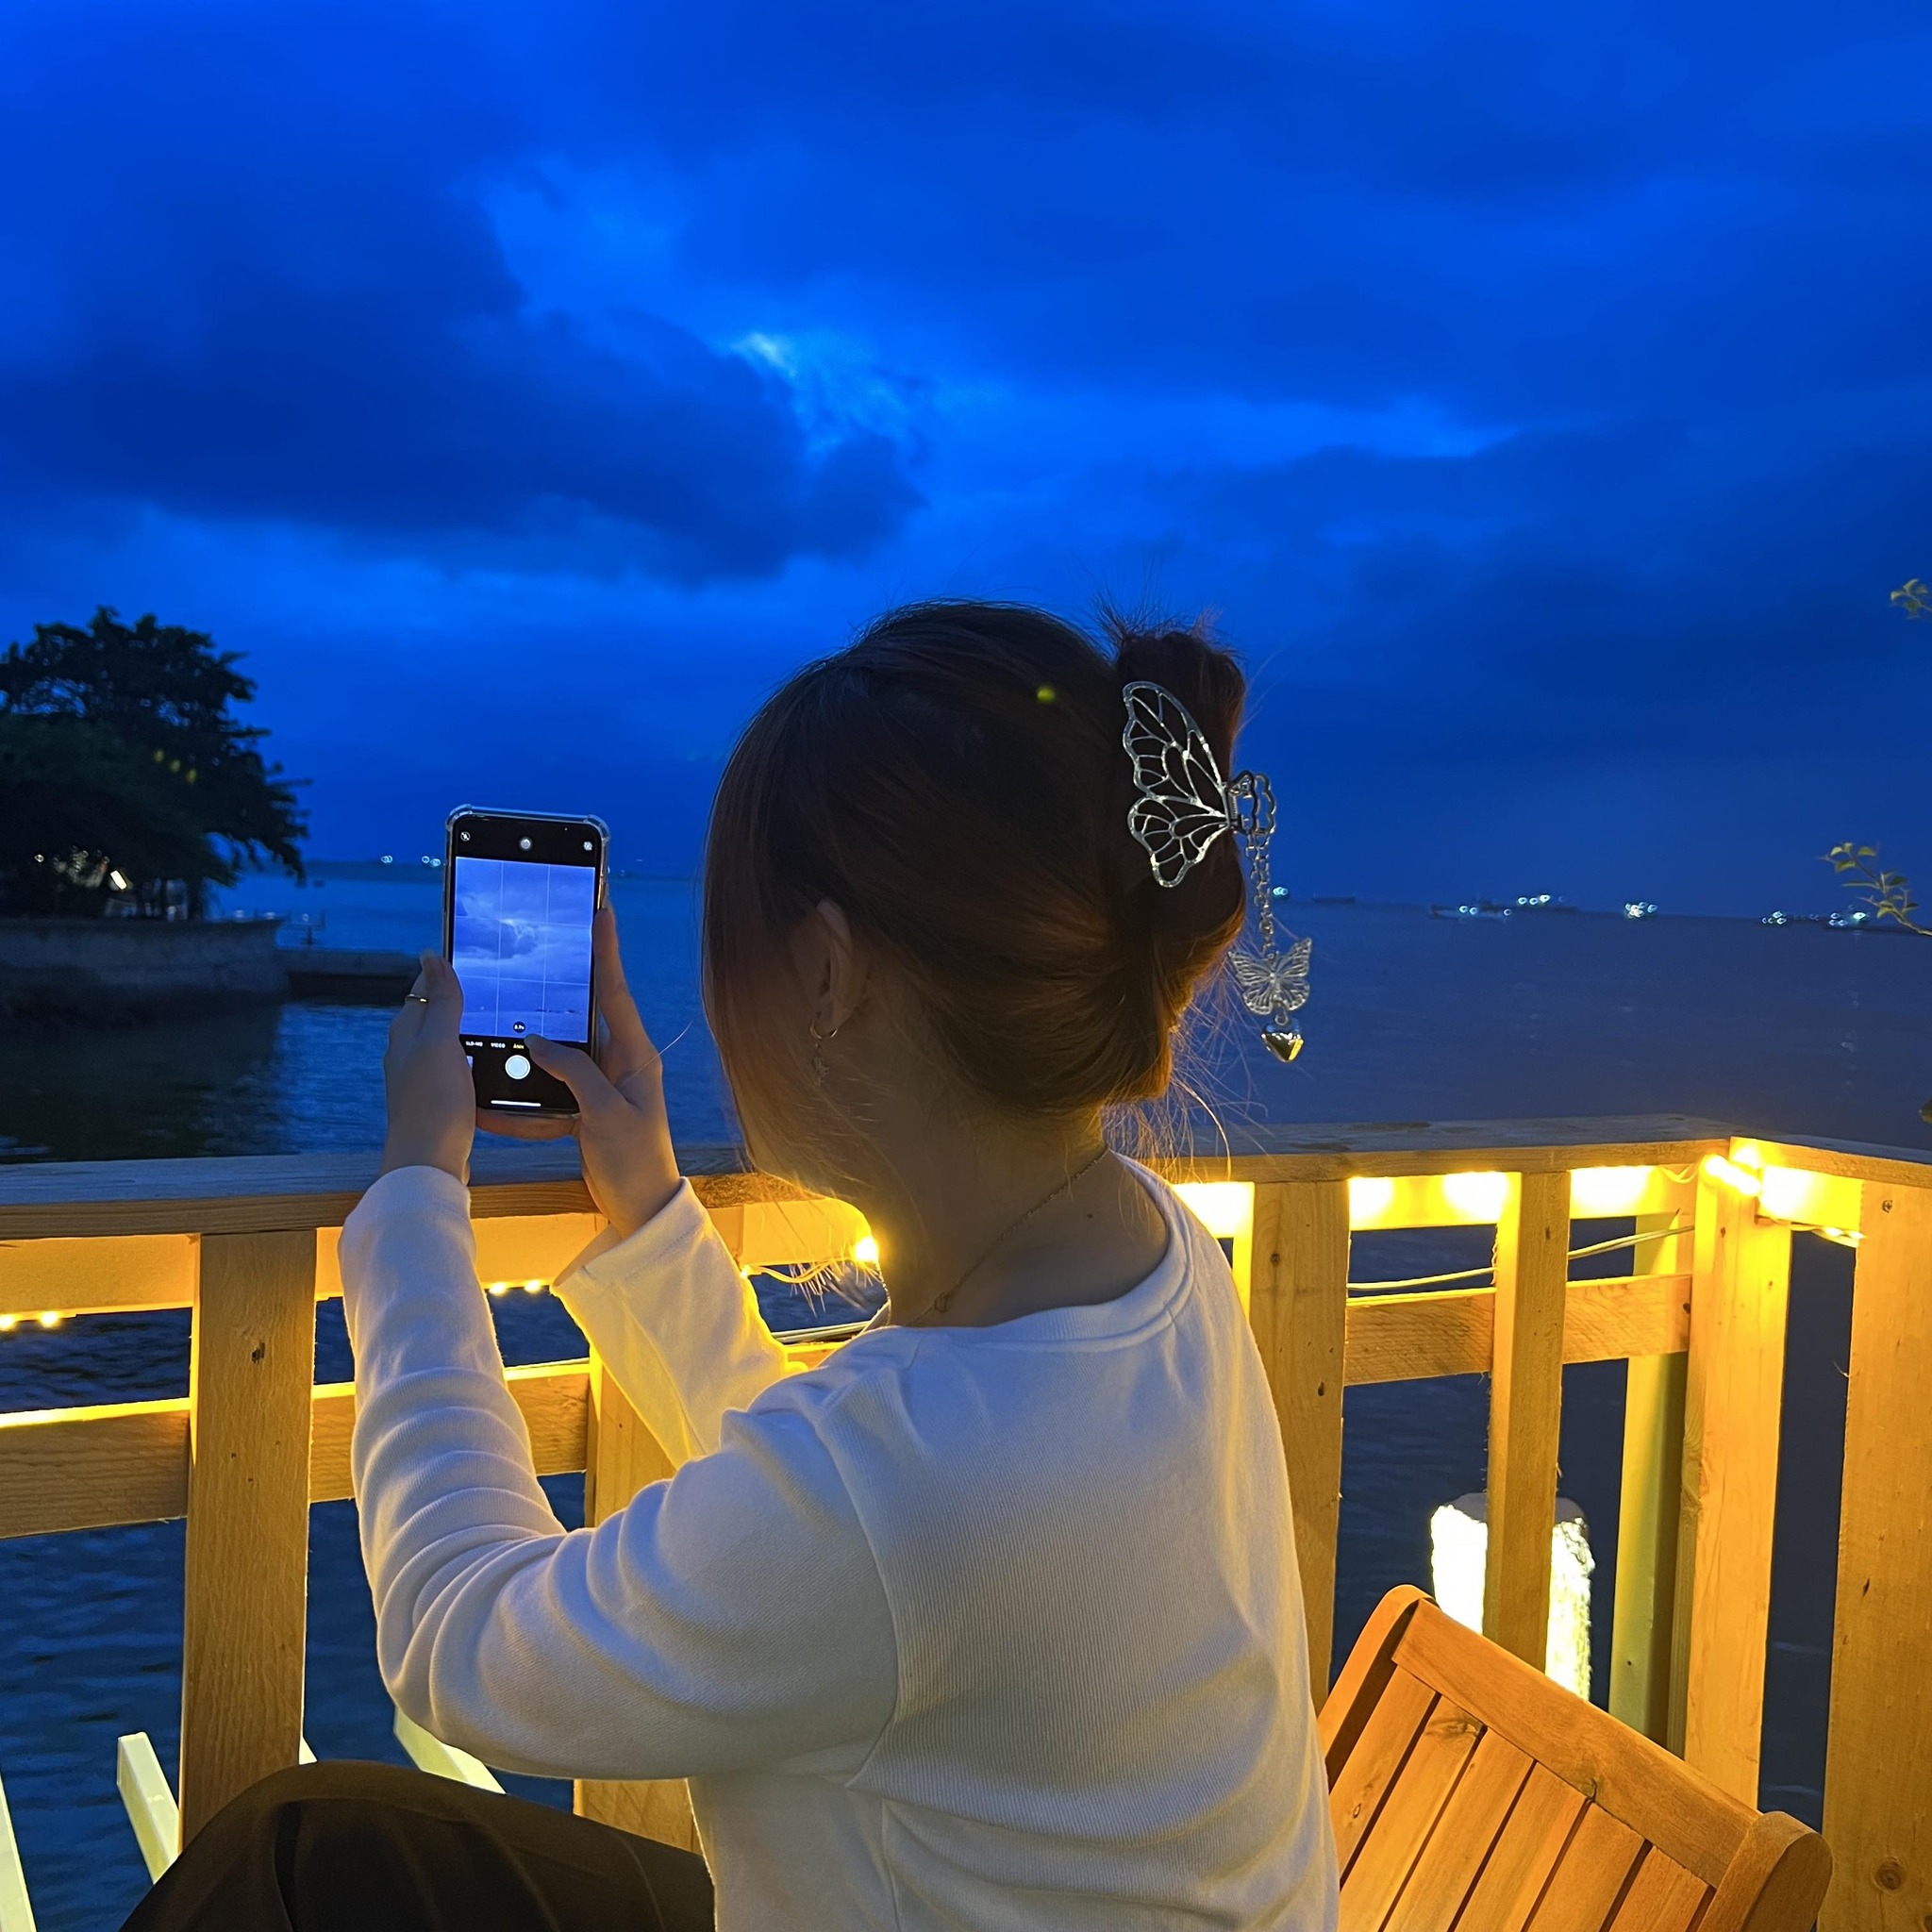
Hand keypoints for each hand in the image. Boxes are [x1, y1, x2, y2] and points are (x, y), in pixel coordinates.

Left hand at [381, 952, 474, 1183]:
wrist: (429, 1161)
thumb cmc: (432, 1103)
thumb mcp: (440, 1043)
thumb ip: (442, 1001)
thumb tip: (432, 956)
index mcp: (406, 1033)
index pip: (423, 990)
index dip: (442, 973)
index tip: (468, 957)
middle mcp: (408, 1052)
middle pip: (431, 1014)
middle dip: (454, 998)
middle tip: (488, 984)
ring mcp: (421, 1077)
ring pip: (442, 1041)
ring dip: (463, 1027)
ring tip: (494, 1017)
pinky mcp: (436, 1098)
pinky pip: (452, 1065)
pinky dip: (467, 1055)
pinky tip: (486, 1061)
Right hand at [479, 906, 680, 1238]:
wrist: (639, 1207)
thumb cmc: (635, 1160)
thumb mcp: (607, 1113)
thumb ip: (576, 1072)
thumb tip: (538, 1041)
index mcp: (636, 1054)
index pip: (615, 991)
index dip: (605, 951)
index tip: (600, 909)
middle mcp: (620, 1060)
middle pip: (585, 1009)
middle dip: (563, 980)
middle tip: (542, 943)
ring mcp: (601, 1082)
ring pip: (562, 1045)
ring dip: (537, 1032)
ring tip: (509, 1004)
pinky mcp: (584, 1104)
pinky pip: (552, 1083)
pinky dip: (528, 1080)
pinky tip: (501, 1077)